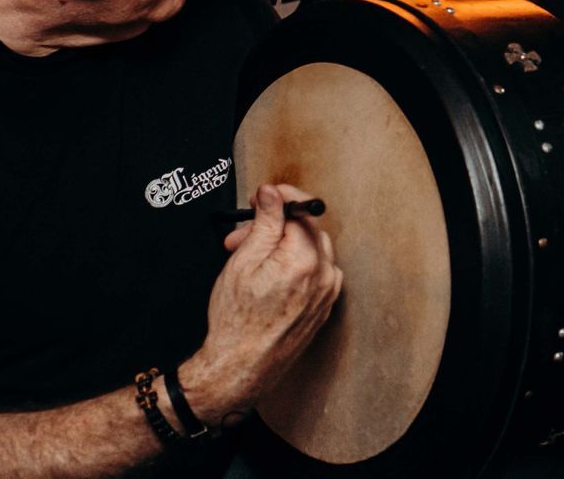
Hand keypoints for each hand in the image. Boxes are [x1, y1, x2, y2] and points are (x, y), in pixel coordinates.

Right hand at [181, 183, 341, 424]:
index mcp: (306, 260)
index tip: (262, 197)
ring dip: (282, 245)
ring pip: (310, 249)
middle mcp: (324, 274)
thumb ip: (265, 222)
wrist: (239, 368)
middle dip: (273, 226)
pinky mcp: (325, 305)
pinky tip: (268, 277)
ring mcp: (328, 292)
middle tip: (240, 236)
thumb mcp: (243, 262)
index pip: (301, 211)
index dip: (279, 200)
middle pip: (306, 230)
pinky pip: (315, 271)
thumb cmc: (236, 321)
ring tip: (249, 259)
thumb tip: (272, 194)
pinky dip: (294, 265)